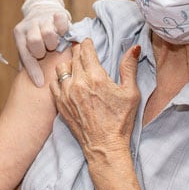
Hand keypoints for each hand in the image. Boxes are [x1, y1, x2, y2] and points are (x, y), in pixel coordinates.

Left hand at [13, 0, 70, 86]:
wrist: (40, 8)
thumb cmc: (34, 34)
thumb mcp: (27, 45)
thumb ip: (28, 61)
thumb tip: (30, 84)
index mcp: (19, 34)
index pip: (25, 55)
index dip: (33, 71)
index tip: (40, 83)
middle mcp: (29, 25)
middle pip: (35, 41)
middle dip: (42, 51)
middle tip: (46, 52)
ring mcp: (42, 18)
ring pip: (48, 33)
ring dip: (53, 42)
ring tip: (54, 44)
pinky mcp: (55, 13)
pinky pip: (60, 22)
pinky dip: (63, 30)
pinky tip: (62, 34)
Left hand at [50, 40, 140, 156]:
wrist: (104, 146)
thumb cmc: (120, 121)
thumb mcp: (131, 93)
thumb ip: (129, 68)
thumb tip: (134, 48)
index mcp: (96, 78)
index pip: (86, 50)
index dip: (87, 43)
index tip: (88, 42)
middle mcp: (78, 83)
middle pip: (74, 57)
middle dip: (79, 51)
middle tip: (83, 52)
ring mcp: (66, 94)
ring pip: (61, 68)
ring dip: (68, 64)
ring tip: (76, 68)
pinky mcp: (60, 104)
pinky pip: (54, 83)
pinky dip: (59, 79)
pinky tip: (67, 82)